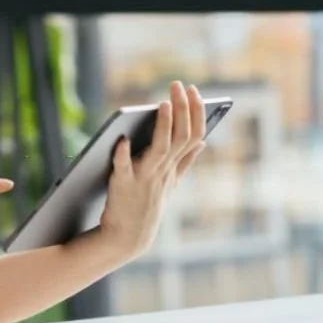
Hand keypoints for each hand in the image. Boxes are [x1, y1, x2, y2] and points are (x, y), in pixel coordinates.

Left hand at [97, 81, 205, 259]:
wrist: (127, 237)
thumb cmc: (147, 205)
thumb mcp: (170, 183)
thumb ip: (185, 162)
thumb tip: (202, 141)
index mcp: (173, 167)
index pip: (193, 135)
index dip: (196, 112)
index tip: (194, 90)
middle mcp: (163, 171)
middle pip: (181, 137)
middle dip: (182, 109)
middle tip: (178, 85)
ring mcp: (145, 178)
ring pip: (160, 149)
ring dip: (163, 126)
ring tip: (161, 104)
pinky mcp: (123, 185)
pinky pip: (124, 168)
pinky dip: (122, 154)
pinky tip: (121, 138)